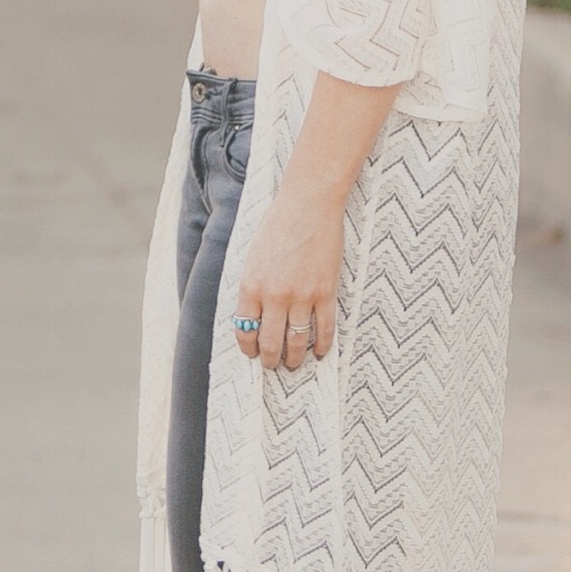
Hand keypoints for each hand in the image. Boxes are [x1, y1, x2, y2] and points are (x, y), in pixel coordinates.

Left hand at [233, 188, 340, 370]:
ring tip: (293, 363)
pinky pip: (324, 329)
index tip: (253, 354)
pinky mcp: (325, 292)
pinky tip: (320, 352)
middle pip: (270, 343)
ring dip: (294, 358)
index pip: (245, 332)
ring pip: (297, 341)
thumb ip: (253, 288)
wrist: (308, 205)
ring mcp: (302, 296)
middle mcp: (274, 296)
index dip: (249, 349)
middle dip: (270, 360)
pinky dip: (322, 345)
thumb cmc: (277, 225)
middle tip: (273, 366)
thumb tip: (254, 317)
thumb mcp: (252, 258)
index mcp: (251, 286)